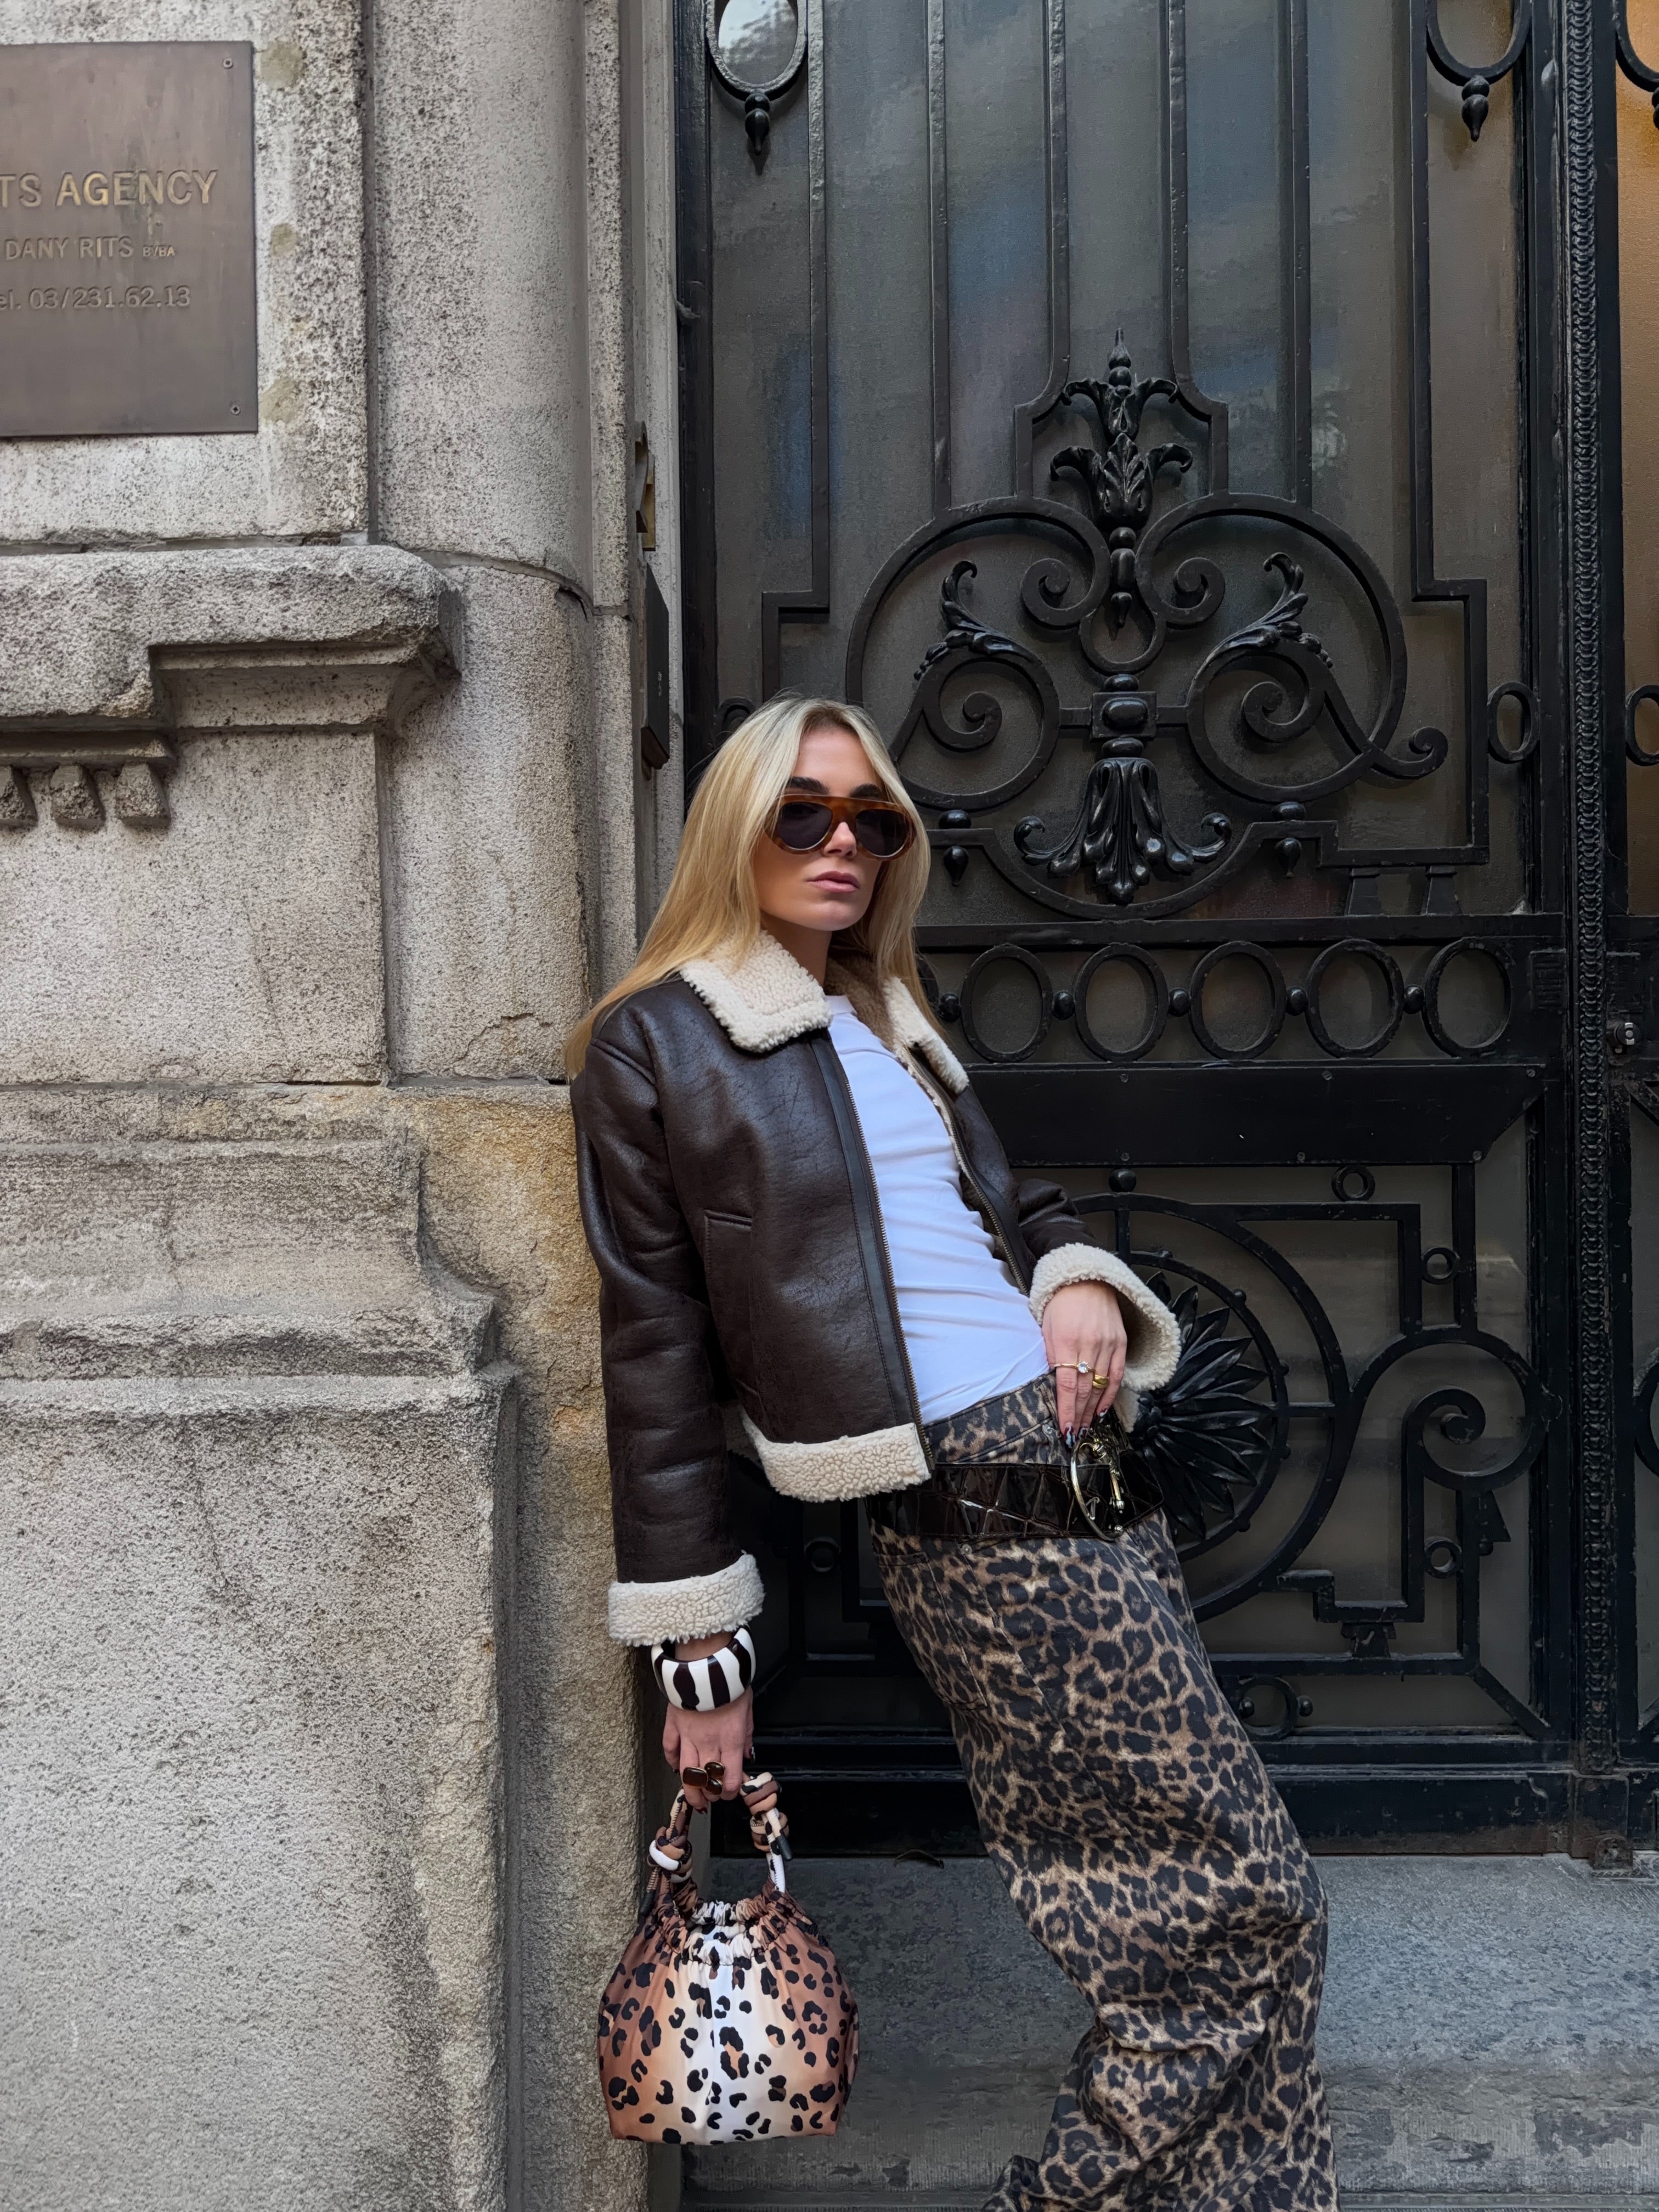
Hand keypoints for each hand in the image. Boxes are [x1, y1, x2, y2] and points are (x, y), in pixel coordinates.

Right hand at [661, 1635, 751, 1809]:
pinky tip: (676, 1766)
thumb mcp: (749, 1708)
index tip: (728, 1792)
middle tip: (710, 1798)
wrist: (707, 1662)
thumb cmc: (730, 1682)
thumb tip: (747, 1753)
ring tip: (693, 1796)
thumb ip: (748, 1734)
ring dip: (690, 1789)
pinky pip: (669, 1749)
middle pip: (706, 1781)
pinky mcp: (673, 1725)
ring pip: (686, 1773)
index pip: (729, 1778)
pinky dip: (672, 1761)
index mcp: (731, 1739)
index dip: (728, 1791)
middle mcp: (709, 1742)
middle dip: (709, 1795)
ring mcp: (689, 1735)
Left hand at [1043, 1281, 1126, 1435]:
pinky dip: (1110, 1395)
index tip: (1065, 1429)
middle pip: (1084, 1390)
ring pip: (1100, 1386)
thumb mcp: (1045, 1326)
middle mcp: (1089, 1344)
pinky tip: (1103, 1410)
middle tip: (1075, 1435)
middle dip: (1079, 1415)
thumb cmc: (1060, 1303)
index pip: (1066, 1385)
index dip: (1066, 1410)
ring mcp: (1107, 1344)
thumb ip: (1050, 1355)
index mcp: (1066, 1340)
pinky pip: (1116, 1375)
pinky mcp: (1120, 1342)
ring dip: (1093, 1410)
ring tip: (1086, 1427)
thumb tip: (1052, 1386)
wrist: (1086, 1279)